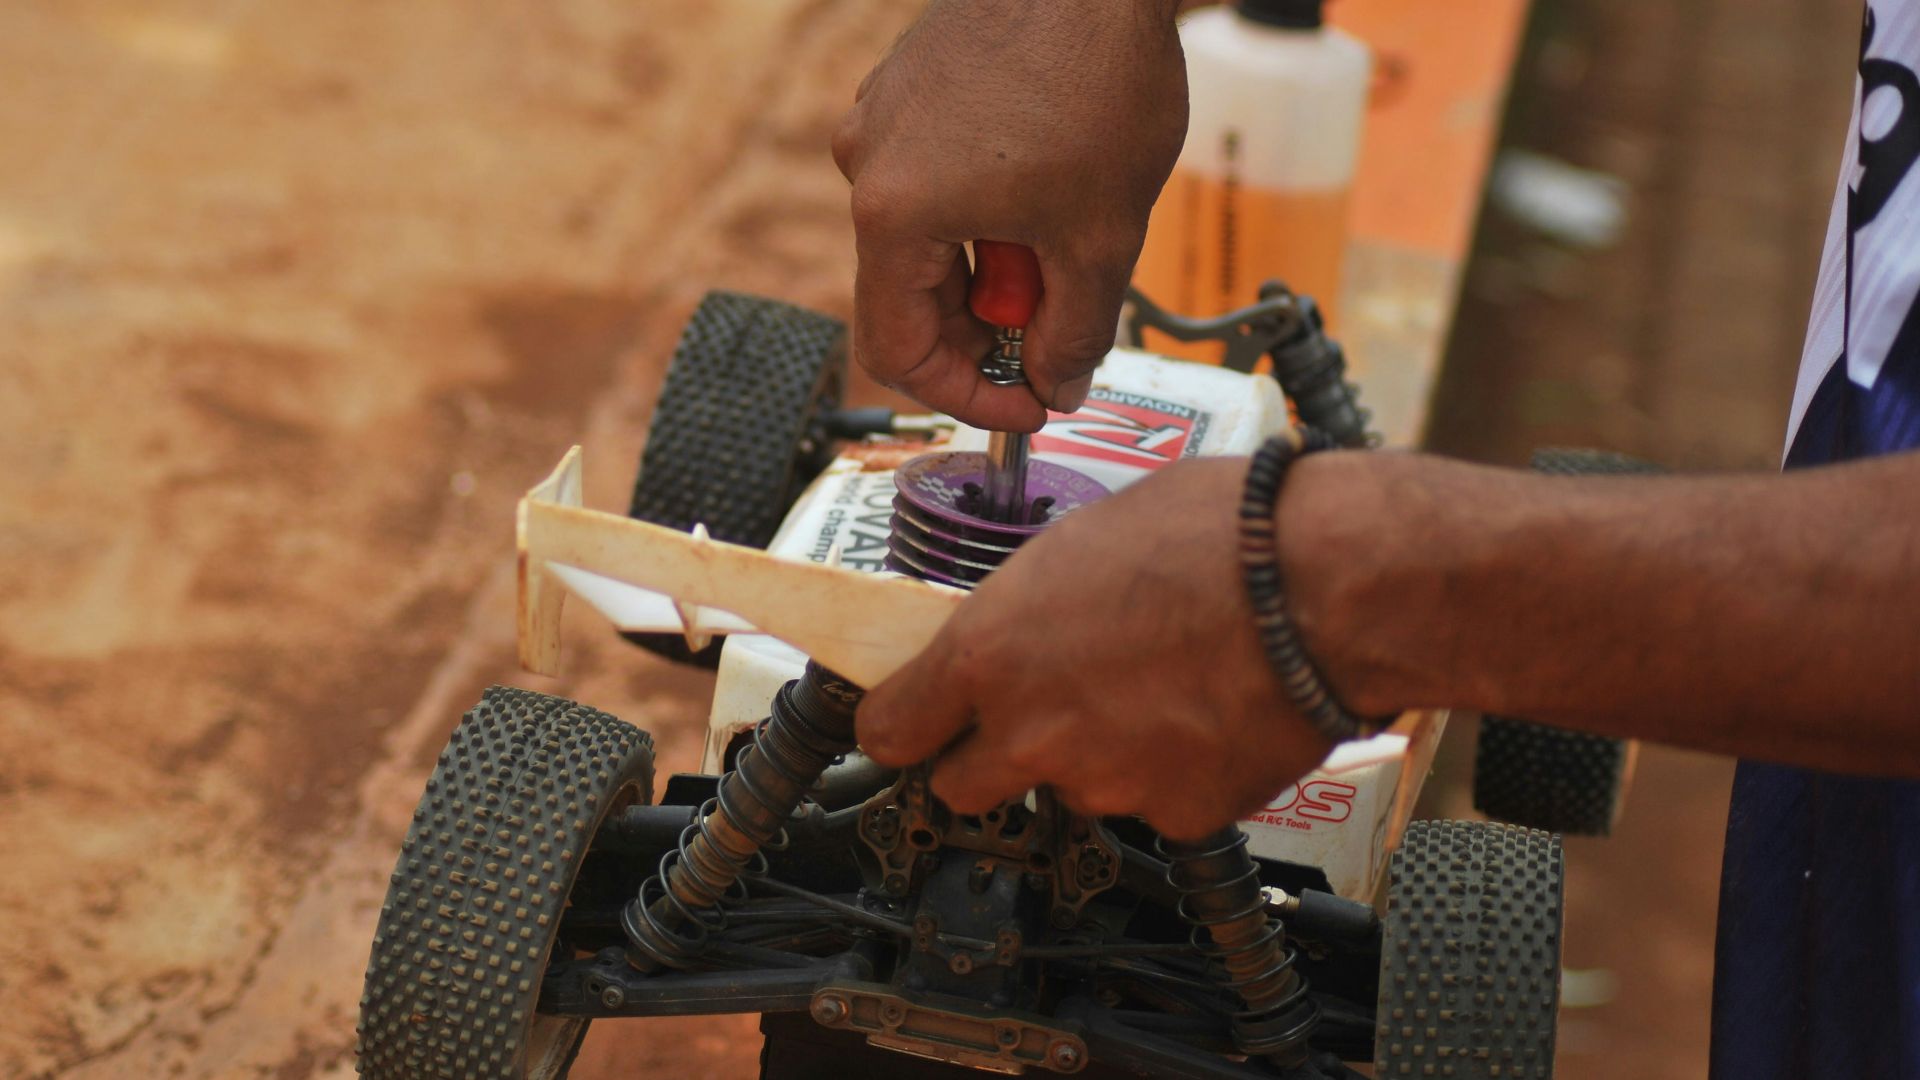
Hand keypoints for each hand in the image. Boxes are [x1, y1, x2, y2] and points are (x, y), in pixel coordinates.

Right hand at [830, 0, 1187, 430]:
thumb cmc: (1096, 80)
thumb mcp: (1099, 236)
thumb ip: (1073, 331)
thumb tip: (1058, 386)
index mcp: (893, 214)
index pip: (898, 351)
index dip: (966, 395)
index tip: (1027, 405)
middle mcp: (866, 166)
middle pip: (911, 296)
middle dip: (988, 327)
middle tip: (1059, 328)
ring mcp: (882, 119)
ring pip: (929, 239)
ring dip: (994, 264)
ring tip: (1066, 231)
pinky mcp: (908, 87)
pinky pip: (934, 181)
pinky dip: (985, 210)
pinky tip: (1048, 182)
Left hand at [855, 458, 1334, 839]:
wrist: (1322, 582)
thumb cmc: (1215, 534)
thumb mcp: (1084, 536)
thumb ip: (1028, 601)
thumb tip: (1020, 620)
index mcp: (990, 651)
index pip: (891, 729)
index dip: (901, 727)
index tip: (912, 723)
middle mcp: (1032, 730)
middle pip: (963, 786)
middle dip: (987, 757)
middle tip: (1036, 713)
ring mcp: (1104, 781)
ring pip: (1070, 789)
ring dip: (1094, 755)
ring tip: (1154, 688)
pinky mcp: (1178, 815)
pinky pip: (1155, 804)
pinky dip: (1173, 773)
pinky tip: (1205, 714)